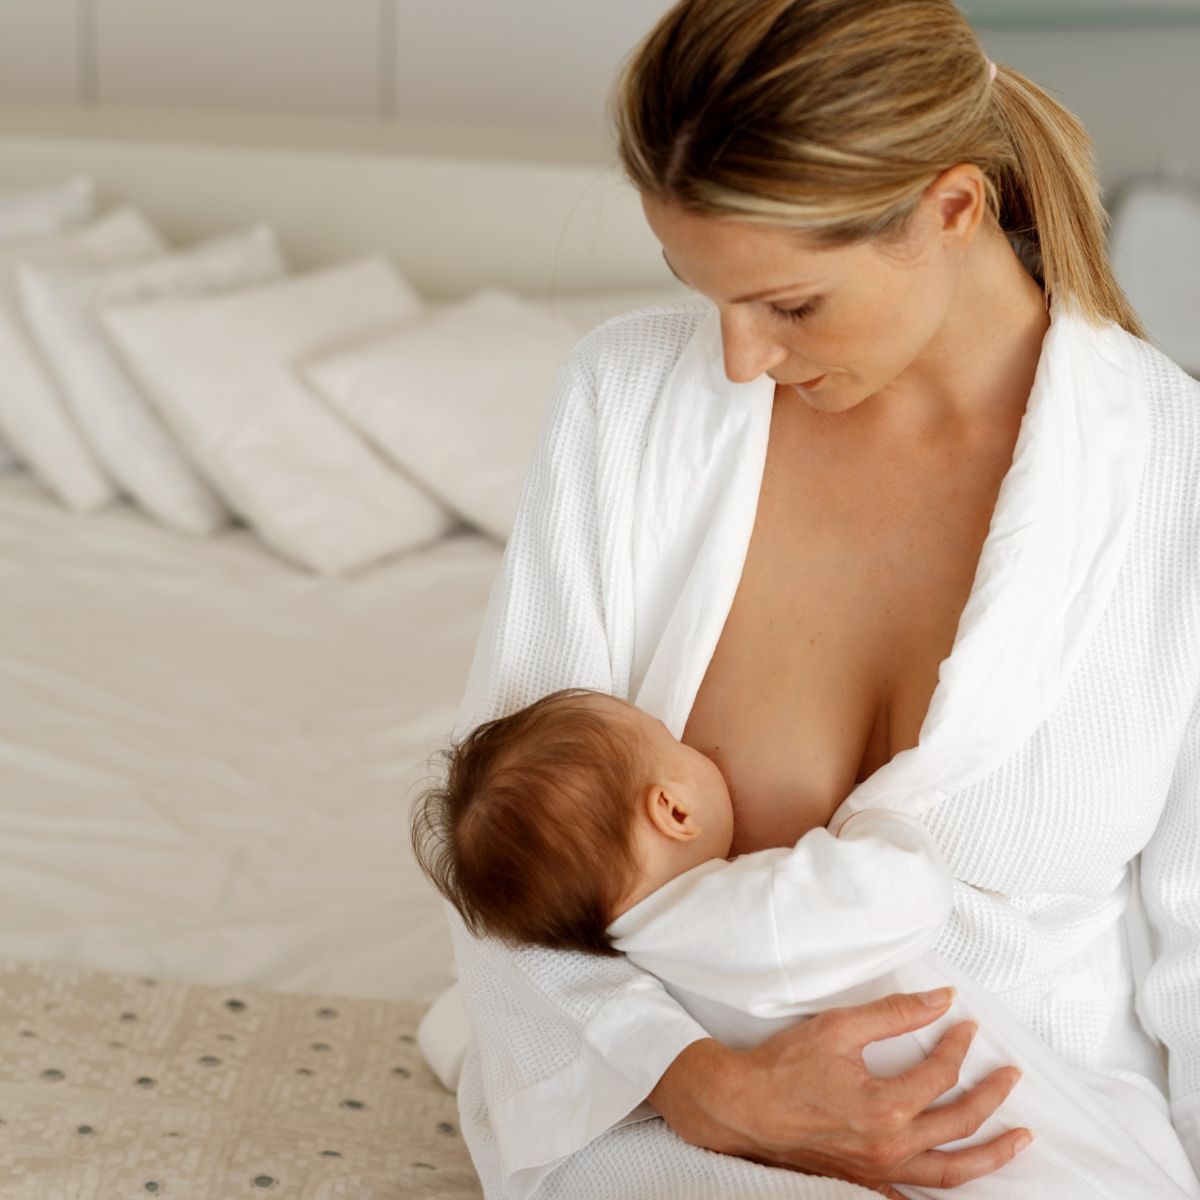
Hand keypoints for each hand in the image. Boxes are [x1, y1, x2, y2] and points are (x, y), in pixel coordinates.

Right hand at [646, 987, 1031, 1193]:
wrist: (741, 1107)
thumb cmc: (784, 1067)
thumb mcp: (838, 1027)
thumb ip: (894, 1013)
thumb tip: (940, 999)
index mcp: (886, 1105)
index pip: (941, 1074)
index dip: (958, 1046)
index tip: (965, 1025)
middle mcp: (889, 1146)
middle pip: (959, 1123)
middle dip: (992, 1097)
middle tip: (1011, 1076)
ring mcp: (879, 1172)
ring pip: (951, 1173)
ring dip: (991, 1156)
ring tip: (1020, 1140)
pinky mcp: (864, 1183)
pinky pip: (915, 1196)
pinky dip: (944, 1189)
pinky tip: (959, 1179)